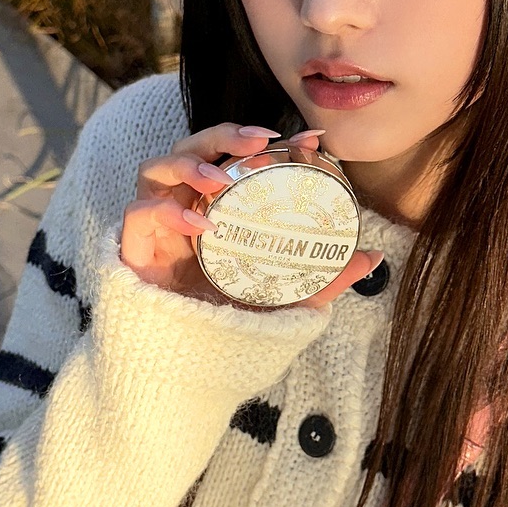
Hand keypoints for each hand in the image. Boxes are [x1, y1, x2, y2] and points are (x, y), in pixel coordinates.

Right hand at [120, 123, 383, 307]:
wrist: (186, 370)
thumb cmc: (232, 325)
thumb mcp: (288, 298)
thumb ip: (326, 277)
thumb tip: (375, 256)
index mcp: (218, 207)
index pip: (239, 159)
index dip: (273, 141)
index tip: (312, 139)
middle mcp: (185, 207)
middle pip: (193, 148)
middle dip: (224, 136)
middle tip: (260, 141)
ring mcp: (156, 226)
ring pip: (156, 168)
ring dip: (188, 163)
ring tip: (219, 180)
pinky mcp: (132, 249)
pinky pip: (139, 215)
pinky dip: (165, 212)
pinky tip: (198, 227)